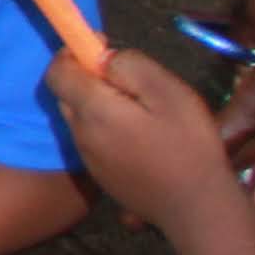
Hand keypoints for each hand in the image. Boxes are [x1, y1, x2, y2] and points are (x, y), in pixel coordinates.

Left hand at [51, 45, 245, 224]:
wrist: (197, 209)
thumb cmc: (188, 144)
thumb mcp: (167, 90)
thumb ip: (128, 65)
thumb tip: (101, 56)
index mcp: (92, 110)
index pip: (57, 71)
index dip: (73, 51)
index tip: (103, 46)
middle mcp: (80, 134)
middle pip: (68, 93)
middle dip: (90, 78)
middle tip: (132, 81)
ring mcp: (89, 159)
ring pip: (82, 117)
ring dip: (100, 105)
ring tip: (145, 111)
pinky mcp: (102, 176)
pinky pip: (95, 140)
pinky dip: (108, 129)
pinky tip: (144, 138)